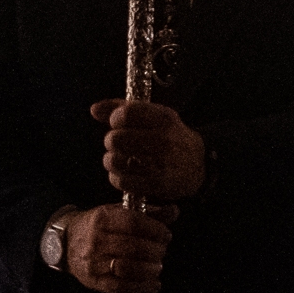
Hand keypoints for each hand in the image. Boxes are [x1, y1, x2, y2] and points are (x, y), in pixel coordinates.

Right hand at [61, 201, 175, 292]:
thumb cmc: (97, 226)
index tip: (165, 235)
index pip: (133, 223)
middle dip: (155, 251)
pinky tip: (153, 285)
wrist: (65, 243)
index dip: (155, 230)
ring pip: (128, 268)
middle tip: (162, 251)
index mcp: (103, 218)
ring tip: (157, 267)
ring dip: (150, 270)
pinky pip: (120, 287)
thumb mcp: (118, 212)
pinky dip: (141, 288)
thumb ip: (147, 212)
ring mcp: (94, 262)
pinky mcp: (94, 281)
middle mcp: (96, 240)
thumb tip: (173, 211)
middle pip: (133, 247)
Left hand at [92, 99, 207, 201]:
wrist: (199, 164)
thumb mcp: (154, 115)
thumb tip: (94, 109)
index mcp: (163, 118)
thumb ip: (122, 108)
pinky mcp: (157, 184)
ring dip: (112, 160)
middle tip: (119, 143)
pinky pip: (121, 181)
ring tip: (120, 159)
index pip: (125, 114)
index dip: (115, 119)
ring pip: (114, 160)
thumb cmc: (170, 136)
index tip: (119, 123)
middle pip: (115, 138)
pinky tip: (125, 173)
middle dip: (111, 140)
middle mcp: (163, 140)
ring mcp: (161, 164)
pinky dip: (117, 177)